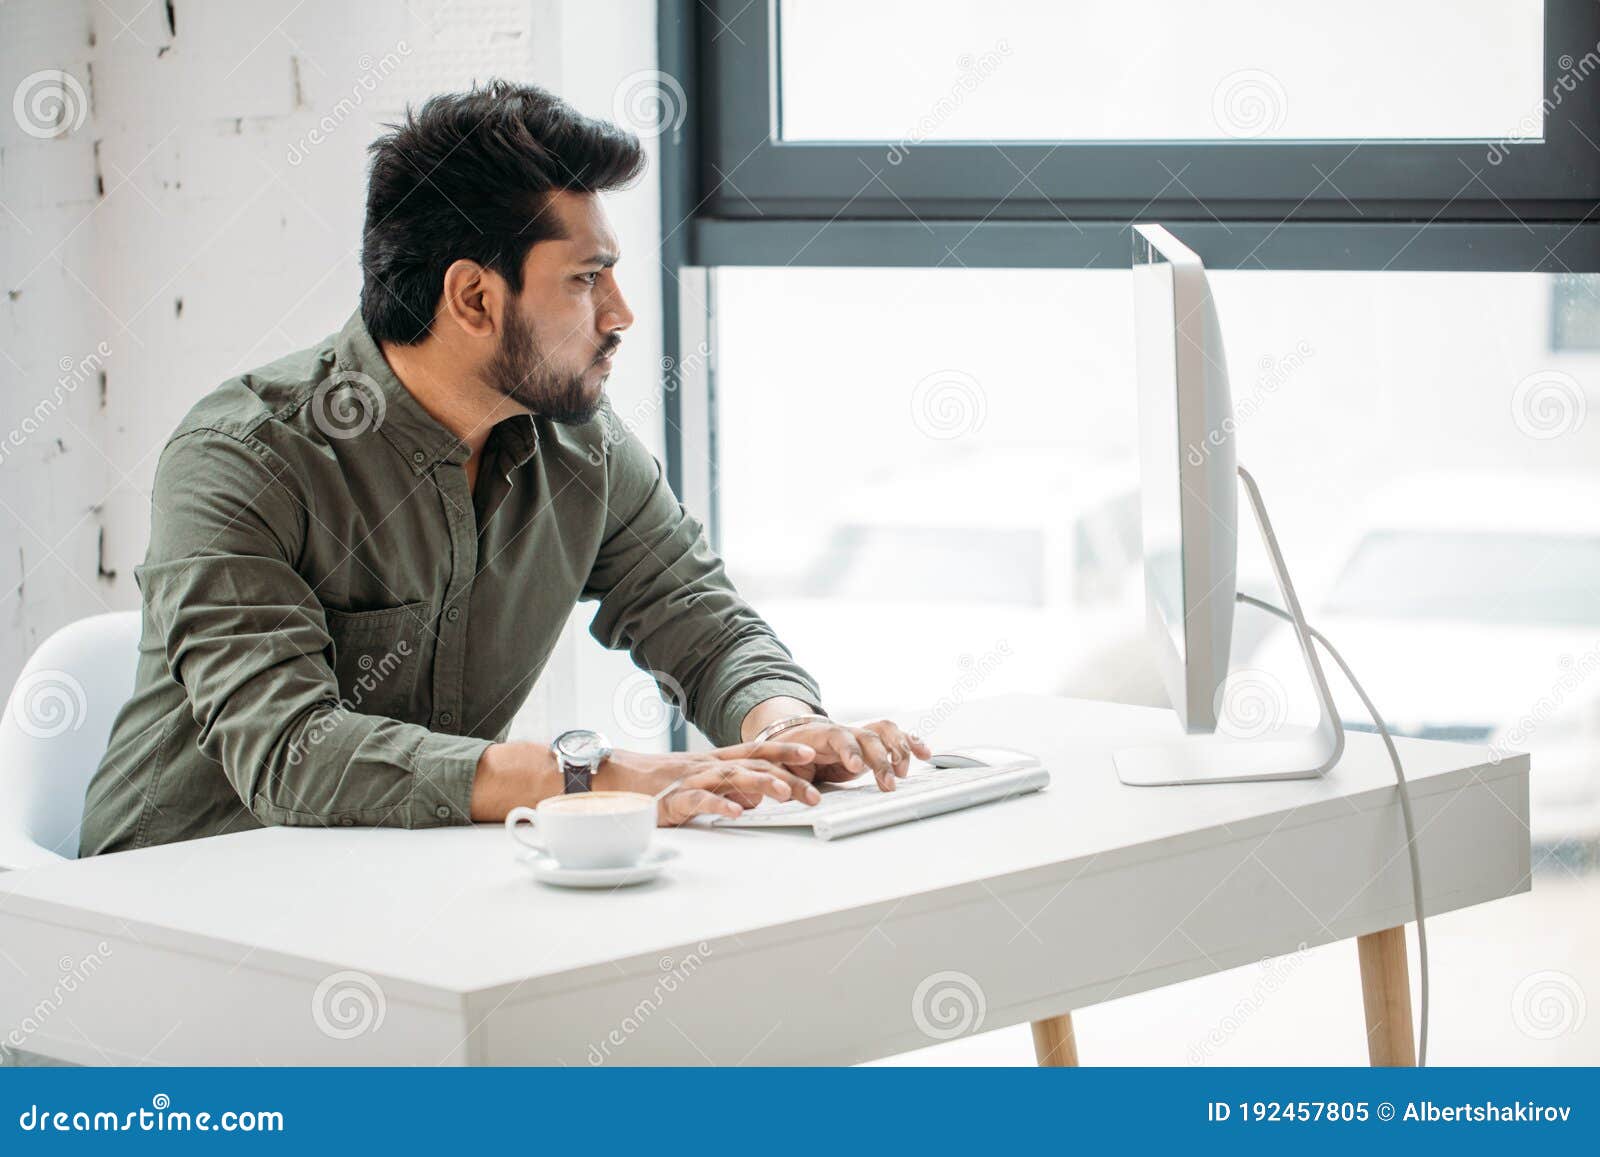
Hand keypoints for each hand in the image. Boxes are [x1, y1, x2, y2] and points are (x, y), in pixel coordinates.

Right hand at [598, 741, 822, 825]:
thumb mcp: (704, 782)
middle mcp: (709, 765)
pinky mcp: (674, 798)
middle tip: (814, 792)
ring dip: (760, 784)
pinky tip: (737, 813)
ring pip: (731, 777)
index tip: (813, 756)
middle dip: (787, 777)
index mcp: (717, 760)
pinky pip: (700, 800)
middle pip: (754, 766)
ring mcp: (692, 779)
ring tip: (784, 794)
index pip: (758, 751)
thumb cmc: (662, 782)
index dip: (786, 752)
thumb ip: (731, 788)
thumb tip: (760, 797)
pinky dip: (719, 805)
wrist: (618, 779)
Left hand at [769, 719, 931, 791]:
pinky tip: (925, 754)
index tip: (856, 767)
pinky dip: (911, 742)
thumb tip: (803, 796)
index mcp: (820, 736)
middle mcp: (844, 731)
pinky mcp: (872, 743)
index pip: (838, 737)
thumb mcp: (782, 769)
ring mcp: (859, 735)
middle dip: (881, 760)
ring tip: (904, 773)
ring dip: (899, 750)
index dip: (849, 750)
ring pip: (885, 731)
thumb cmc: (788, 756)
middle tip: (888, 784)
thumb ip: (791, 781)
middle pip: (868, 737)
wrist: (794, 740)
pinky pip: (894, 735)